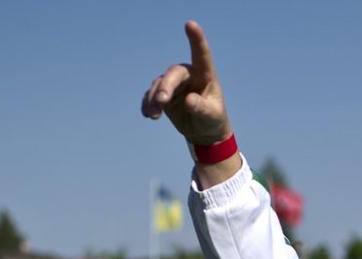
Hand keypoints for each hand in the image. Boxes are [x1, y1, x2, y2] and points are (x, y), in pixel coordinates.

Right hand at [141, 21, 231, 145]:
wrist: (203, 131)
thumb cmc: (213, 119)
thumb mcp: (212, 116)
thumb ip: (202, 108)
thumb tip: (188, 100)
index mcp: (205, 75)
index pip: (201, 54)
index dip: (196, 39)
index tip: (190, 24)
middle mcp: (188, 75)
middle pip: (173, 74)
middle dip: (166, 86)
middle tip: (162, 102)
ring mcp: (174, 83)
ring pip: (159, 84)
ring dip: (154, 98)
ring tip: (153, 115)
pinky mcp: (163, 93)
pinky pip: (151, 95)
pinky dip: (147, 104)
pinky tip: (148, 115)